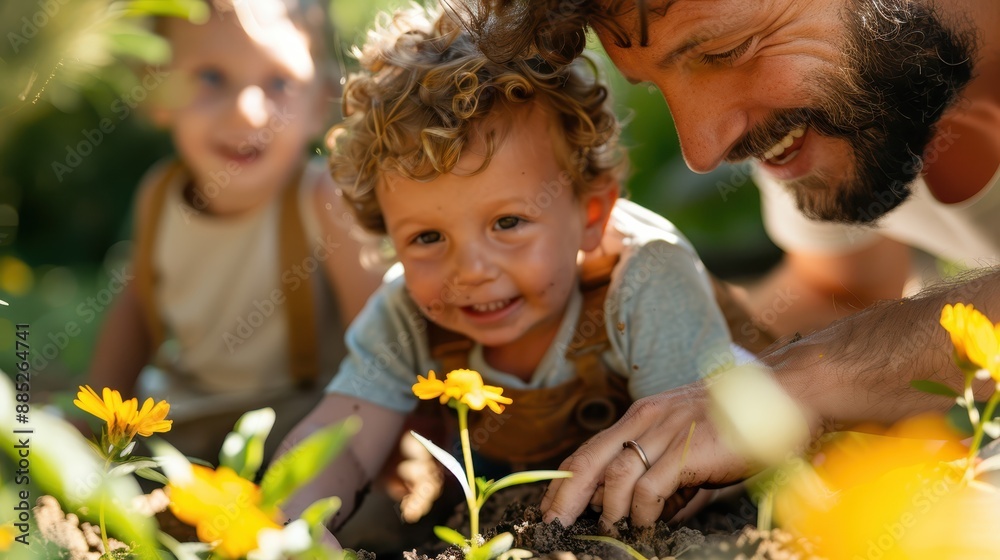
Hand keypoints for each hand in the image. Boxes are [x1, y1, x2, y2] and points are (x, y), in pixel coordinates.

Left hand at [540, 382, 751, 530]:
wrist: (782, 396)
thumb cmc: (738, 423)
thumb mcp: (688, 443)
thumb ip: (666, 475)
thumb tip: (650, 514)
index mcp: (642, 416)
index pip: (589, 448)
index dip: (564, 479)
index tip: (550, 505)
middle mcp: (646, 419)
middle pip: (589, 460)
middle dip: (565, 495)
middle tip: (553, 523)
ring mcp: (667, 431)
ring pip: (617, 476)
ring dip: (608, 509)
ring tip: (608, 530)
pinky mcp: (688, 449)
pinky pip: (651, 487)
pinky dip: (644, 512)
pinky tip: (648, 524)